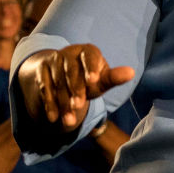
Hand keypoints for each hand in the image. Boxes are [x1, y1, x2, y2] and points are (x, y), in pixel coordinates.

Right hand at [18, 44, 133, 131]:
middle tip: (80, 106)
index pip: (90, 56)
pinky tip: (53, 117)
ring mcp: (54, 60)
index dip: (91, 67)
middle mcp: (69, 52)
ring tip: (69, 121)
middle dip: (75, 89)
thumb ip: (113, 78)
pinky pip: (44, 87)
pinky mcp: (42, 71)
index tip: (94, 81)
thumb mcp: (100, 80)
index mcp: (88, 51)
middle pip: (72, 71)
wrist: (62, 77)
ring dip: (63, 102)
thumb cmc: (88, 79)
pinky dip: (49, 103)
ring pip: (57, 82)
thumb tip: (131, 72)